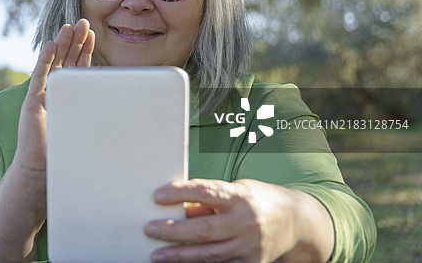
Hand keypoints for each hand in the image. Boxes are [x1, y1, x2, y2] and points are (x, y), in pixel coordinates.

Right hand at [13, 19, 94, 174]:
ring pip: (54, 64)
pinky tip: (53, 44)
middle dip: (75, 41)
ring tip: (70, 25)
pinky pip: (40, 76)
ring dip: (63, 44)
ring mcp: (42, 96)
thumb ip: (97, 118)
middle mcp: (54, 95)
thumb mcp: (87, 132)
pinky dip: (46, 59)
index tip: (92, 35)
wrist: (41, 173)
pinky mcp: (32, 101)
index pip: (77, 70)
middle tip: (84, 22)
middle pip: (66, 61)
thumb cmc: (64, 158)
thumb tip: (123, 110)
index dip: (84, 52)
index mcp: (68, 99)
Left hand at [144, 178, 331, 262]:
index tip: (157, 196)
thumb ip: (210, 201)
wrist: (297, 221)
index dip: (179, 193)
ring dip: (179, 255)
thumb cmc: (258, 199)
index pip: (205, 192)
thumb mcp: (236, 190)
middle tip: (149, 229)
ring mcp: (250, 245)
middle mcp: (245, 221)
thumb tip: (182, 209)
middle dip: (173, 230)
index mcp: (240, 196)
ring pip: (209, 253)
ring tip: (157, 254)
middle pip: (204, 228)